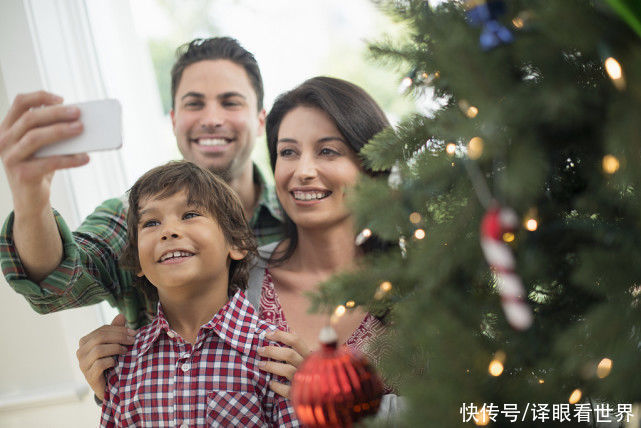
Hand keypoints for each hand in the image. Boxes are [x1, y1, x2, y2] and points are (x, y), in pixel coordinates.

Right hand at [0, 91, 87, 211]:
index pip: (20, 102)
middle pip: (30, 119)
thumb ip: (51, 130)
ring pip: (35, 138)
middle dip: (56, 113)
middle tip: (78, 113)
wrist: (30, 198)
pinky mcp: (22, 174)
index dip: (40, 97)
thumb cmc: (39, 165)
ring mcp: (10, 158)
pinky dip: (69, 159)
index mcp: (8, 127)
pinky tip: (85, 158)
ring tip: (81, 129)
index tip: (61, 99)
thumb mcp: (43, 145)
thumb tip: (78, 119)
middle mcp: (4, 140)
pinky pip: (49, 162)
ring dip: (60, 131)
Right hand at [76, 314, 135, 400]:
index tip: (134, 333)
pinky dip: (110, 361)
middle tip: (133, 340)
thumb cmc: (111, 362)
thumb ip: (116, 331)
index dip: (119, 329)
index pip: (102, 330)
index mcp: (86, 341)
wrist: (109, 386)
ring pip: (99, 349)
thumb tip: (121, 315)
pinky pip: (99, 364)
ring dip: (116, 348)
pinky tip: (116, 363)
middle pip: (100, 337)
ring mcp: (83, 364)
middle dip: (119, 336)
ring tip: (126, 351)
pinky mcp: (88, 376)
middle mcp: (81, 351)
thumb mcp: (114, 345)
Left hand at [257, 329, 310, 398]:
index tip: (267, 334)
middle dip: (272, 351)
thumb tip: (290, 329)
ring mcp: (304, 380)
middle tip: (259, 350)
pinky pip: (287, 390)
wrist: (322, 392)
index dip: (281, 335)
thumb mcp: (306, 357)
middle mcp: (307, 366)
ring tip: (260, 364)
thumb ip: (298, 346)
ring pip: (287, 370)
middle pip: (289, 354)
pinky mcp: (299, 393)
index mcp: (308, 355)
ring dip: (271, 366)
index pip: (296, 340)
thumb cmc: (309, 370)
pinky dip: (277, 386)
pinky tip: (270, 383)